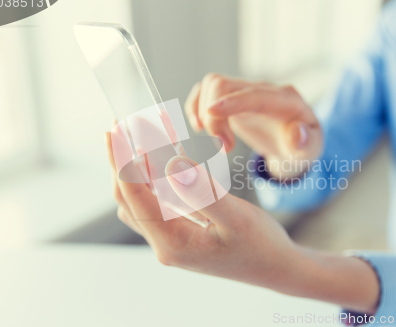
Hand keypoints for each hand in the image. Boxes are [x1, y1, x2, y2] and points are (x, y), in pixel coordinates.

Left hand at [105, 131, 378, 313]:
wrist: (277, 268)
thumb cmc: (261, 245)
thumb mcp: (237, 217)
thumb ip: (203, 192)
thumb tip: (173, 163)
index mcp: (174, 243)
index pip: (135, 197)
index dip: (124, 161)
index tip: (118, 131)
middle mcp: (165, 244)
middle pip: (128, 198)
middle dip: (121, 161)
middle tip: (118, 127)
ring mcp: (171, 241)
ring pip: (139, 201)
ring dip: (134, 170)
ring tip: (134, 139)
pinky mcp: (180, 234)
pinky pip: (157, 203)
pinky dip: (152, 180)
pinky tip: (160, 161)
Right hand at [184, 74, 323, 178]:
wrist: (296, 143)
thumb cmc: (303, 146)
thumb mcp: (311, 150)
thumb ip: (306, 143)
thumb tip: (296, 133)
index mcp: (285, 99)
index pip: (254, 95)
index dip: (232, 101)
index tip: (210, 113)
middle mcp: (263, 89)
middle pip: (224, 85)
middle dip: (214, 117)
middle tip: (224, 148)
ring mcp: (245, 91)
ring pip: (212, 85)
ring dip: (204, 114)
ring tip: (217, 143)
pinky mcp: (231, 98)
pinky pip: (205, 90)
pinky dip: (196, 106)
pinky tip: (199, 127)